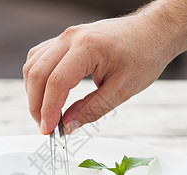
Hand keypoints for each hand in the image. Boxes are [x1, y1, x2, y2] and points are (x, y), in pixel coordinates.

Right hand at [23, 14, 176, 134]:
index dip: (48, 110)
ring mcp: (66, 36)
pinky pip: (39, 57)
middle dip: (36, 105)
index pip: (56, 82)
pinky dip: (38, 78)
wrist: (154, 32)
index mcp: (87, 47)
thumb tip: (68, 126)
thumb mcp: (122, 90)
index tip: (50, 130)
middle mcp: (71, 37)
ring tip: (45, 114)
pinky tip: (46, 93)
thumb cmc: (145, 55)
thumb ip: (91, 110)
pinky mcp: (66, 39)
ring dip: (34, 92)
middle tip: (46, 127)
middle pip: (37, 73)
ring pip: (33, 65)